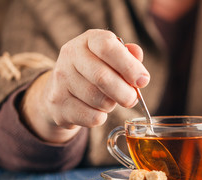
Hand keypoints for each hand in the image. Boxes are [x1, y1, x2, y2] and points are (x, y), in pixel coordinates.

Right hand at [21, 29, 149, 142]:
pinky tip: (96, 110)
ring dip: (112, 105)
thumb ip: (128, 56)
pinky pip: (91, 117)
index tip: (143, 81)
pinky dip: (101, 117)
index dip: (129, 66)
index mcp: (88, 40)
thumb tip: (137, 54)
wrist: (62, 90)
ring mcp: (61, 80)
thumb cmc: (96, 71)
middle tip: (132, 98)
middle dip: (125, 93)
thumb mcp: (113, 58)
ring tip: (110, 101)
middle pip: (102, 77)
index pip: (107, 47)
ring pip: (98, 100)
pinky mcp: (58, 104)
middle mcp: (70, 55)